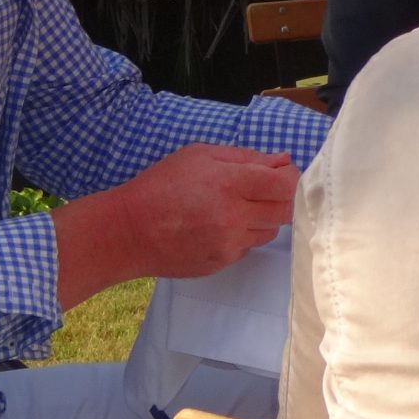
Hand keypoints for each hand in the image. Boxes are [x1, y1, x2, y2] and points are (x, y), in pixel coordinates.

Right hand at [55, 144, 301, 308]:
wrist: (128, 232)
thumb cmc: (161, 185)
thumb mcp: (200, 156)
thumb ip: (246, 157)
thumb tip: (282, 160)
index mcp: (230, 184)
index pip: (286, 185)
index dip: (290, 176)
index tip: (280, 171)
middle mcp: (235, 217)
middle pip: (285, 210)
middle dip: (281, 196)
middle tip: (263, 188)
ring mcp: (230, 244)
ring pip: (270, 230)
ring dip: (263, 217)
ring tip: (235, 206)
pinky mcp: (223, 262)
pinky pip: (248, 246)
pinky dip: (243, 234)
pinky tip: (219, 225)